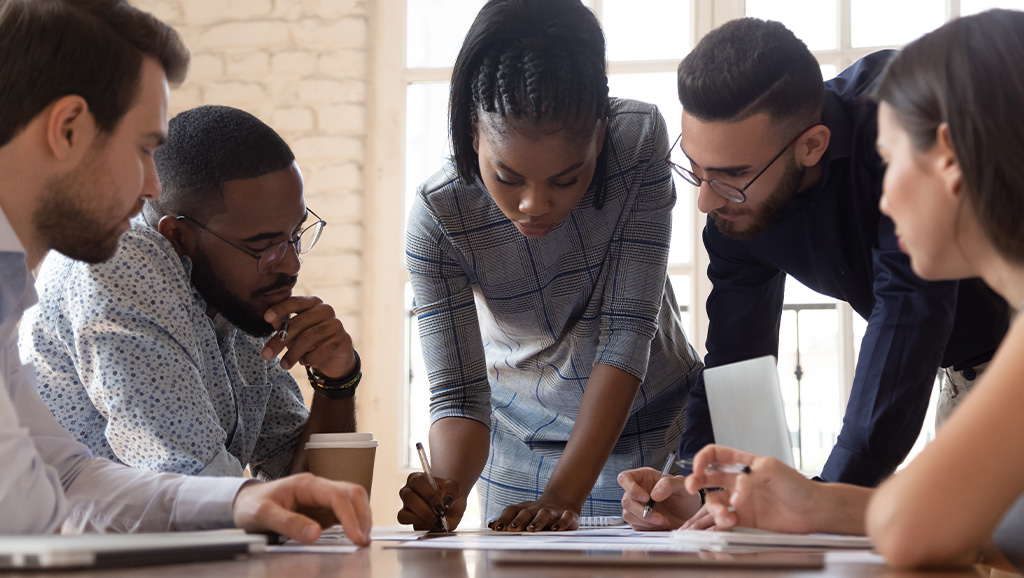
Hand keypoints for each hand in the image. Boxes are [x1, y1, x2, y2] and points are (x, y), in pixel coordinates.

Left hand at [232, 473, 370, 544]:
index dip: (350, 516)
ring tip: (362, 540)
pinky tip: (355, 535)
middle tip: (364, 540)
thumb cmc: (251, 504)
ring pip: (353, 501)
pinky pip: (345, 512)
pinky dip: (354, 523)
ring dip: (362, 518)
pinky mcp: (322, 510)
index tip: (356, 536)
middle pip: (352, 494)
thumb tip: (315, 533)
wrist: (243, 503)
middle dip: (363, 516)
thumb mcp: (262, 514)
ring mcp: (322, 498)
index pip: (337, 495)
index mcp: (306, 485)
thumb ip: (288, 523)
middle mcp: (318, 488)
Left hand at [261, 296, 354, 375]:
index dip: (280, 309)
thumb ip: (283, 325)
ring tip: (284, 365)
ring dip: (293, 353)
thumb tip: (271, 320)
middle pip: (299, 323)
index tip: (266, 318)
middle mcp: (326, 310)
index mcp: (313, 303)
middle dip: (279, 340)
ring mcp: (337, 324)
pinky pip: (323, 349)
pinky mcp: (344, 340)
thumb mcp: (293, 334)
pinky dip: (310, 358)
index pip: (295, 302)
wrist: (334, 360)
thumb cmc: (310, 343)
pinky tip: (304, 362)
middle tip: (266, 355)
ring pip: (309, 337)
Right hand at [397, 472, 464, 530]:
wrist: (451, 507)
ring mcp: (405, 506)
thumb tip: (446, 502)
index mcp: (418, 478)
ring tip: (437, 521)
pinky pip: (406, 522)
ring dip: (422, 519)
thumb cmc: (450, 494)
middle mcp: (408, 491)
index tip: (441, 506)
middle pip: (408, 498)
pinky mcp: (406, 518)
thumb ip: (451, 491)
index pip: (418, 482)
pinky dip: (419, 525)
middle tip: (440, 515)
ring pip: (404, 513)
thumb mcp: (455, 489)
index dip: (429, 495)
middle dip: (426, 510)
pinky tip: (432, 524)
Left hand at [488, 494, 579, 531]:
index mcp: (525, 509)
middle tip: (512, 529)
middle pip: (526, 512)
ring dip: (538, 521)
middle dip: (519, 520)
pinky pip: (566, 517)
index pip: (512, 511)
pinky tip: (556, 529)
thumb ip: (508, 520)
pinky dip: (562, 522)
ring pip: (545, 514)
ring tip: (532, 529)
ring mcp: (553, 511)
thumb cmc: (537, 512)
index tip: (497, 529)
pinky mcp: (568, 515)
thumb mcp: (523, 514)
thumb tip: (490, 525)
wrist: (562, 501)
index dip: (504, 519)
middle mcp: (537, 509)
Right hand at [617, 467, 699, 529]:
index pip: (625, 478)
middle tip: (659, 517)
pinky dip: (647, 527)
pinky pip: (635, 525)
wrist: (689, 516)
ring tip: (663, 521)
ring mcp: (636, 507)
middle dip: (641, 511)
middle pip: (626, 500)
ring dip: (646, 521)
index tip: (645, 498)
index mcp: (644, 477)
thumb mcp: (682, 486)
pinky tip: (660, 525)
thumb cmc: (685, 497)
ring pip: (628, 514)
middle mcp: (637, 491)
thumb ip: (669, 484)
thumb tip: (654, 494)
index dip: (630, 487)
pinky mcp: (638, 521)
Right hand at [682, 444, 820, 533]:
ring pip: (715, 501)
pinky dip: (722, 521)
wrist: (812, 510)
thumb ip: (747, 479)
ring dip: (714, 508)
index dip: (702, 459)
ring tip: (725, 515)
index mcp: (743, 463)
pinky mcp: (745, 518)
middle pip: (708, 478)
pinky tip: (729, 522)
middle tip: (692, 488)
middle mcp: (738, 481)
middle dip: (695, 481)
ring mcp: (740, 499)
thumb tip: (734, 495)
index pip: (714, 455)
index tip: (697, 468)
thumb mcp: (771, 469)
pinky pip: (725, 518)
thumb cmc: (797, 485)